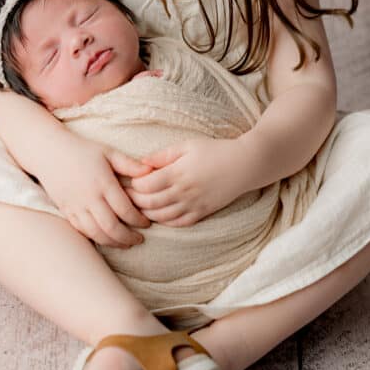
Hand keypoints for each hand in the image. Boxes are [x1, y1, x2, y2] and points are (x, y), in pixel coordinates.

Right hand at [41, 132, 151, 248]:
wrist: (49, 153)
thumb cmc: (82, 150)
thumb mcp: (108, 152)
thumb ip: (129, 164)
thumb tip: (150, 171)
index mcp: (103, 183)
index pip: (125, 209)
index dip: (138, 220)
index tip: (146, 223)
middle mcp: (89, 198)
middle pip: (111, 227)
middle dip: (127, 237)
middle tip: (139, 239)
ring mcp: (76, 206)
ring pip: (96, 233)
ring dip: (113, 242)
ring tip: (125, 243)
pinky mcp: (66, 211)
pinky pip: (82, 231)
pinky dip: (96, 238)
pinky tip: (106, 238)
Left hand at [126, 137, 250, 226]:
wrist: (244, 165)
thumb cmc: (215, 150)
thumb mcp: (187, 145)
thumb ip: (163, 155)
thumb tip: (141, 162)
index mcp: (177, 173)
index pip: (145, 185)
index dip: (133, 184)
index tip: (128, 180)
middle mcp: (183, 192)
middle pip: (149, 203)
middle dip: (134, 201)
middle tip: (125, 197)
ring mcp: (193, 205)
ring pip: (161, 216)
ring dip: (146, 213)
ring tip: (138, 207)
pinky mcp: (202, 213)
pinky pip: (178, 223)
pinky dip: (164, 221)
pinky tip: (158, 215)